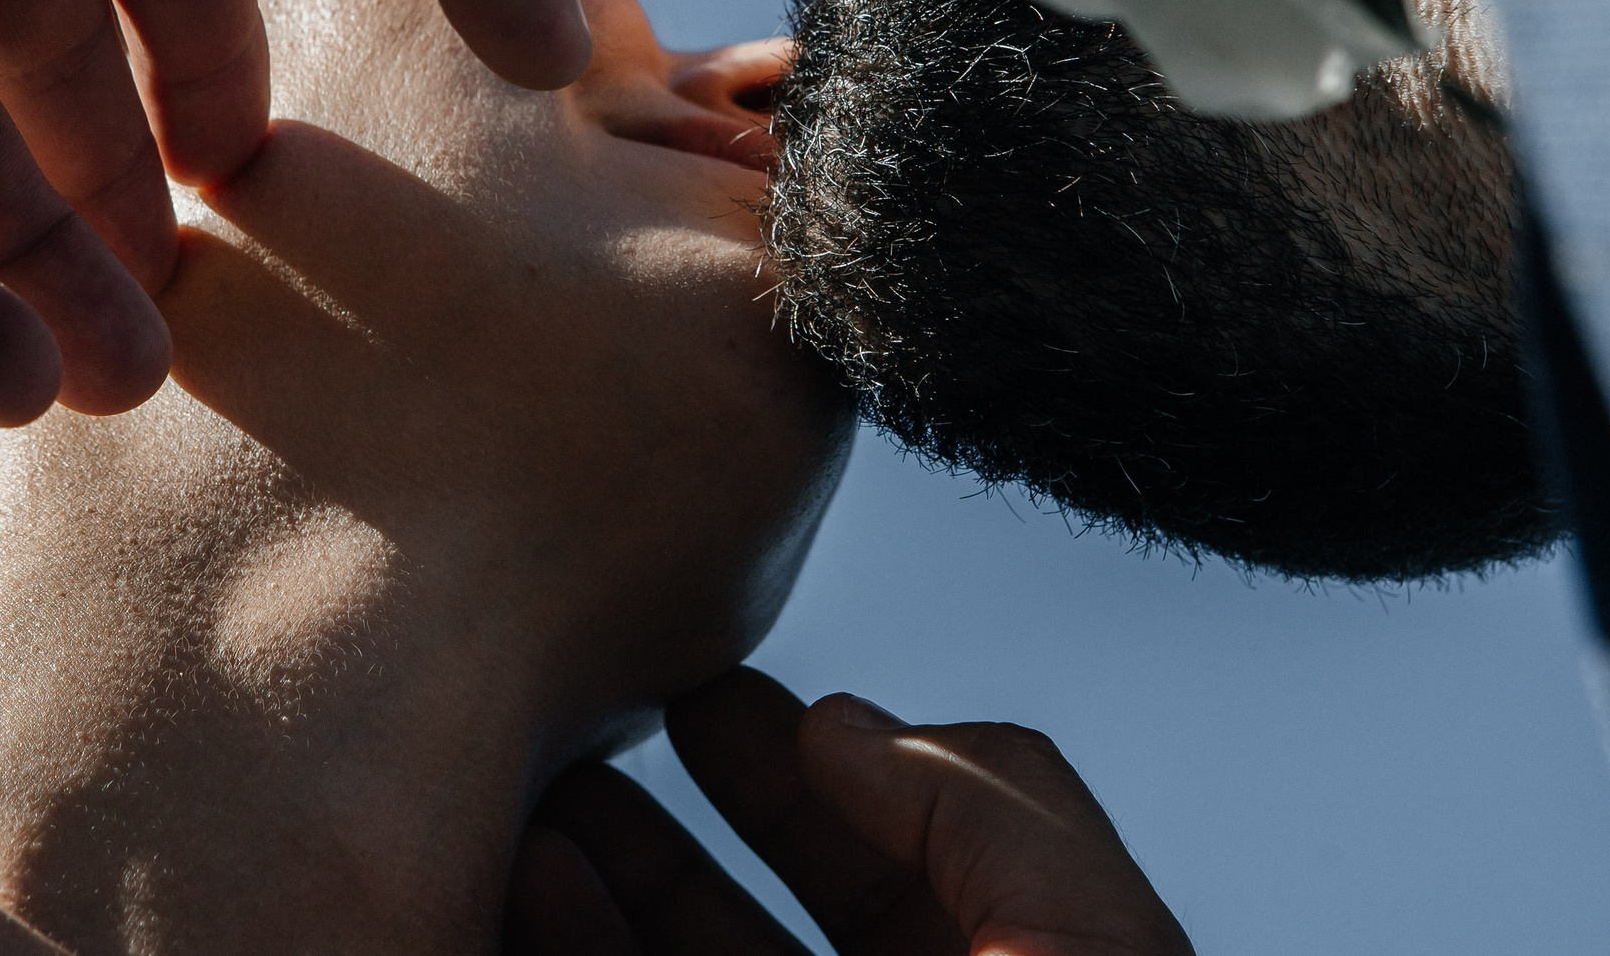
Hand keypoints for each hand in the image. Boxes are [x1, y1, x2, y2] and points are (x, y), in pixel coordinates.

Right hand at [507, 668, 1192, 955]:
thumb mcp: (1092, 935)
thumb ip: (981, 805)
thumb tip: (833, 722)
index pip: (879, 857)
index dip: (785, 764)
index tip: (691, 681)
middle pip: (749, 922)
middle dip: (654, 823)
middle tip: (560, 728)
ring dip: (593, 888)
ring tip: (518, 800)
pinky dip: (569, 953)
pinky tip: (529, 885)